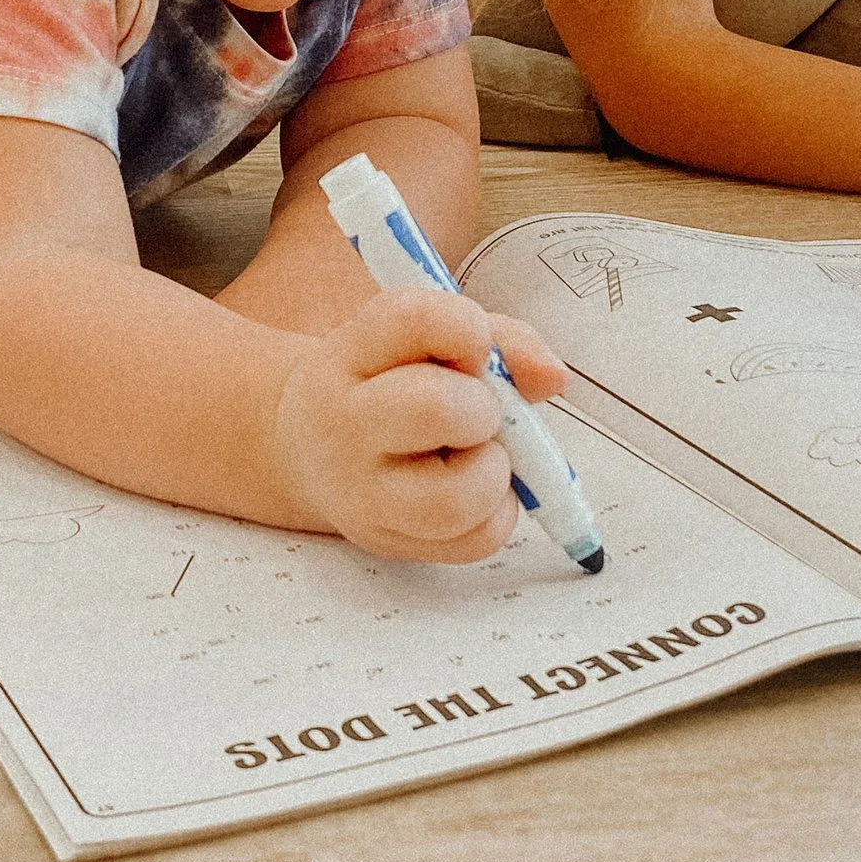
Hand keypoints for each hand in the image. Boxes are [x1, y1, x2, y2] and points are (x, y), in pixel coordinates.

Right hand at [270, 290, 570, 563]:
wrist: (307, 449)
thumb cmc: (386, 384)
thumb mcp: (425, 341)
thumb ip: (500, 340)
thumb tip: (553, 376)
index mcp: (349, 354)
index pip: (413, 319)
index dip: (468, 328)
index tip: (474, 348)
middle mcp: (343, 424)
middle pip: (435, 407)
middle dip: (484, 407)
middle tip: (479, 411)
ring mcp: (361, 495)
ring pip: (454, 498)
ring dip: (492, 470)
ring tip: (479, 455)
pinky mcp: (389, 542)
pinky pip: (476, 539)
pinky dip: (497, 511)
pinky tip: (475, 487)